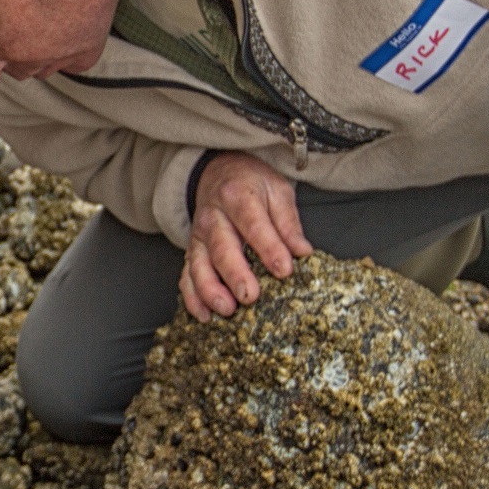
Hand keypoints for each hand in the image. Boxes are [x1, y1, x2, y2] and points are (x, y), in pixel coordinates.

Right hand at [182, 150, 312, 321]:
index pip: (253, 224)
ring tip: (227, 309)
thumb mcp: (277, 191)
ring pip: (199, 265)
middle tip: (250, 296)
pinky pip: (186, 276)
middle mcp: (213, 217)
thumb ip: (288, 222)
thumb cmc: (252, 185)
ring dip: (210, 290)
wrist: (219, 173)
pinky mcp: (192, 252)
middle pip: (221, 247)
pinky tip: (205, 316)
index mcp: (238, 197)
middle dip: (235, 274)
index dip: (268, 248)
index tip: (284, 269)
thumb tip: (302, 251)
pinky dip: (192, 298)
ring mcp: (199, 237)